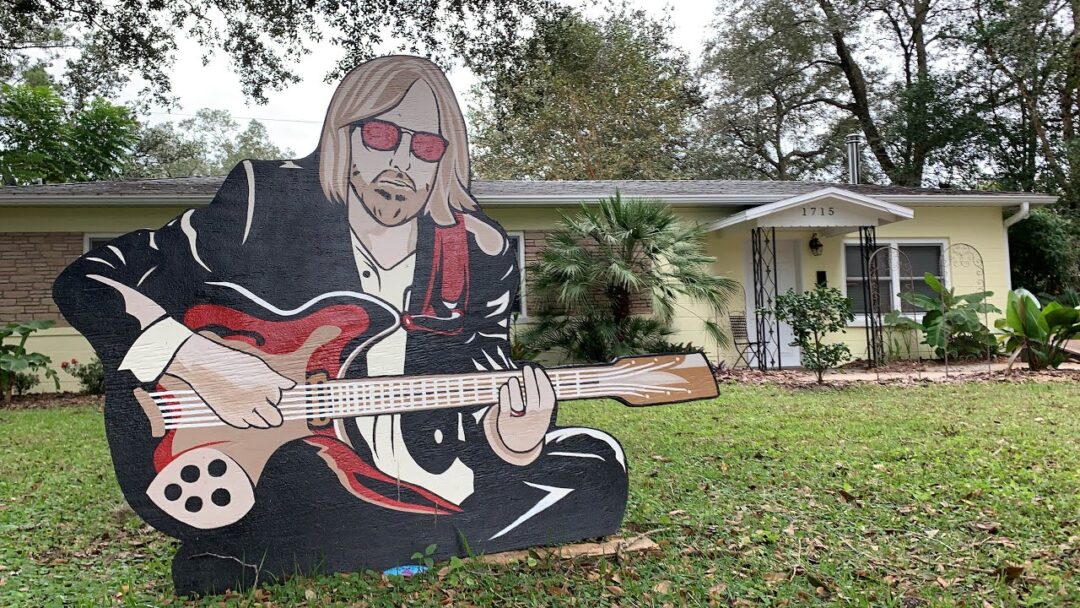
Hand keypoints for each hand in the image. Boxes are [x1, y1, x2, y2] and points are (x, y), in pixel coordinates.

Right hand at [167, 334, 295, 428]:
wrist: (204, 366)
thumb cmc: (232, 363)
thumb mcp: (258, 366)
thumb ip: (276, 379)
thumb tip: (291, 386)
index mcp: (267, 386)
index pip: (277, 398)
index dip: (271, 394)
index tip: (263, 389)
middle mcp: (258, 400)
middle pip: (275, 419)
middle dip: (273, 415)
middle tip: (266, 410)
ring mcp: (243, 410)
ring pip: (261, 424)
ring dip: (258, 416)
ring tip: (247, 403)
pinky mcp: (230, 417)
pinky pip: (245, 424)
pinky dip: (244, 418)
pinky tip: (237, 406)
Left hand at [491, 365, 554, 453]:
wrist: (520, 446)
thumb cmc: (532, 422)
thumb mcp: (541, 414)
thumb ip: (541, 398)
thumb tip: (537, 373)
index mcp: (545, 417)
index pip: (547, 397)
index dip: (543, 382)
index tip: (538, 370)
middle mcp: (533, 420)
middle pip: (533, 398)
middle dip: (530, 380)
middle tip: (527, 368)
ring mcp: (519, 423)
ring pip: (517, 403)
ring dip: (515, 388)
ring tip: (514, 378)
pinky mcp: (505, 424)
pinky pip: (505, 408)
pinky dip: (504, 396)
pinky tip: (505, 387)